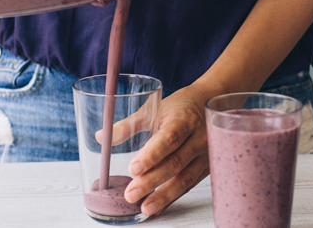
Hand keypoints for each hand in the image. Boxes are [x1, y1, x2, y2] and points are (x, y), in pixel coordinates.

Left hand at [115, 84, 215, 215]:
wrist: (211, 104)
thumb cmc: (181, 106)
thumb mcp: (156, 108)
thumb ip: (129, 124)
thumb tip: (102, 137)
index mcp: (184, 120)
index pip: (169, 138)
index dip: (152, 155)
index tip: (134, 168)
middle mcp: (199, 138)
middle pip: (176, 163)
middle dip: (152, 181)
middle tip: (131, 194)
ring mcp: (205, 155)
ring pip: (185, 178)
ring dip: (164, 196)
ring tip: (145, 207)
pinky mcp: (206, 167)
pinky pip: (189, 185)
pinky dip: (173, 197)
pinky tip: (158, 206)